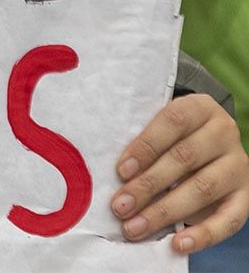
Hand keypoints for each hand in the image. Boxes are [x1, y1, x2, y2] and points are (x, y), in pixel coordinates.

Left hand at [111, 94, 248, 252]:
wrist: (208, 141)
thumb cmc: (171, 136)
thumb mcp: (160, 128)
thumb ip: (143, 144)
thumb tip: (115, 177)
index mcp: (200, 108)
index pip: (173, 122)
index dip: (145, 147)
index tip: (121, 171)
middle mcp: (224, 133)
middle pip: (184, 158)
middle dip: (148, 185)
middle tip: (120, 207)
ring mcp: (238, 164)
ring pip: (203, 188)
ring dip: (164, 211)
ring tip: (135, 227)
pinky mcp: (245, 194)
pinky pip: (230, 218)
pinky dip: (204, 234)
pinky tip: (178, 244)